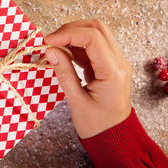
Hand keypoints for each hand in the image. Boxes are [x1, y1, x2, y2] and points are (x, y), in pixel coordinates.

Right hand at [45, 20, 132, 138]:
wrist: (114, 138)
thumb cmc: (97, 125)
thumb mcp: (76, 101)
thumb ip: (64, 73)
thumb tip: (50, 50)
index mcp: (113, 71)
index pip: (92, 37)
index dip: (67, 34)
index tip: (48, 41)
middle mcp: (119, 62)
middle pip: (97, 29)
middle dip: (71, 29)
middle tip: (50, 41)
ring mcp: (116, 63)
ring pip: (96, 34)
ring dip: (73, 36)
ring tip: (55, 48)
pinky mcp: (109, 66)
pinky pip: (93, 47)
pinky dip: (76, 46)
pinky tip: (63, 55)